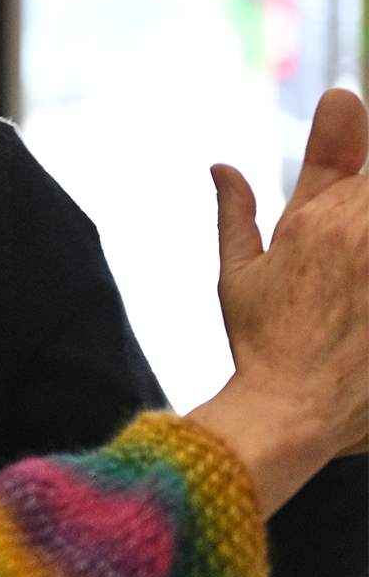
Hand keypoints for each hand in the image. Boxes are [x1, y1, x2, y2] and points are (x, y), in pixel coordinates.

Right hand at [187, 88, 368, 516]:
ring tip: (350, 299)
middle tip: (342, 285)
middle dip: (361, 235)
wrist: (293, 410)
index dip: (351, 206)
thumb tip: (221, 166)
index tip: (337, 224)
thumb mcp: (239, 273)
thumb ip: (236, 211)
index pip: (358, 179)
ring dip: (366, 259)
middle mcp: (358, 230)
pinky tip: (362, 313)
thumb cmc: (262, 346)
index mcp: (317, 219)